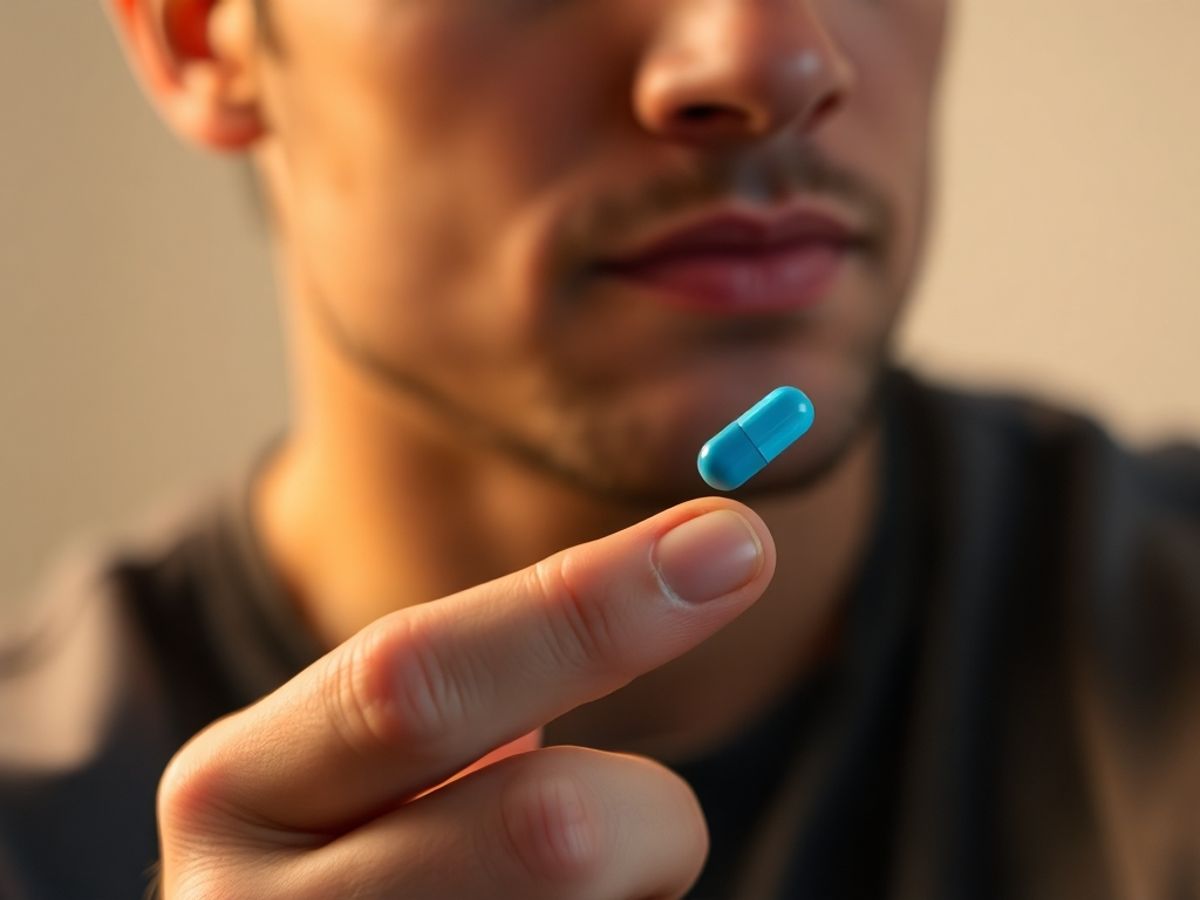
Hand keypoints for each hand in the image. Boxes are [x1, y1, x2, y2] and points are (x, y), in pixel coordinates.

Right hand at [156, 499, 774, 898]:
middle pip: (548, 830)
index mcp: (238, 789)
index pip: (417, 678)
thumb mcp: (367, 767)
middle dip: (644, 813)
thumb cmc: (370, 858)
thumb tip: (682, 577)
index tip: (733, 542)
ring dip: (628, 894)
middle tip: (651, 826)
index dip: (588, 605)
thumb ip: (459, 699)